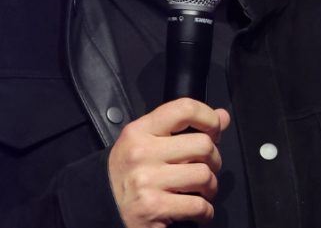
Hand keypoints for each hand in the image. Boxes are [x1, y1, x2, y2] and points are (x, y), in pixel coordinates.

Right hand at [108, 98, 231, 226]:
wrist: (98, 207)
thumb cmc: (126, 174)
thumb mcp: (146, 142)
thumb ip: (183, 128)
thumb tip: (222, 116)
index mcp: (140, 131)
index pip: (185, 109)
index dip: (209, 118)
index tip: (214, 131)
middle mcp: (142, 153)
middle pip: (203, 145)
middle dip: (214, 160)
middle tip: (206, 167)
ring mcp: (147, 180)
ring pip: (204, 175)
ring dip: (210, 187)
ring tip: (201, 190)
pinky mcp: (153, 207)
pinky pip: (198, 205)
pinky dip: (205, 211)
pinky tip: (198, 210)